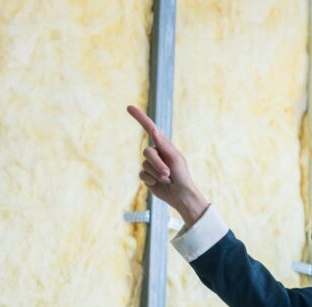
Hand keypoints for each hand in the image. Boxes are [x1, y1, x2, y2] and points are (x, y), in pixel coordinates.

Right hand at [127, 105, 208, 227]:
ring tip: (167, 179)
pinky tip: (159, 184)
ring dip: (157, 173)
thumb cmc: (182, 175)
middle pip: (147, 152)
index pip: (149, 128)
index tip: (129, 107)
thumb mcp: (175, 158)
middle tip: (168, 173)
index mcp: (164, 145)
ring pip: (145, 164)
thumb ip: (163, 144)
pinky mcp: (146, 176)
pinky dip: (152, 180)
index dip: (139, 117)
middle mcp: (156, 152)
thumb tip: (152, 129)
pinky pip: (142, 175)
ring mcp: (150, 164)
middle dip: (158, 164)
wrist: (181, 195)